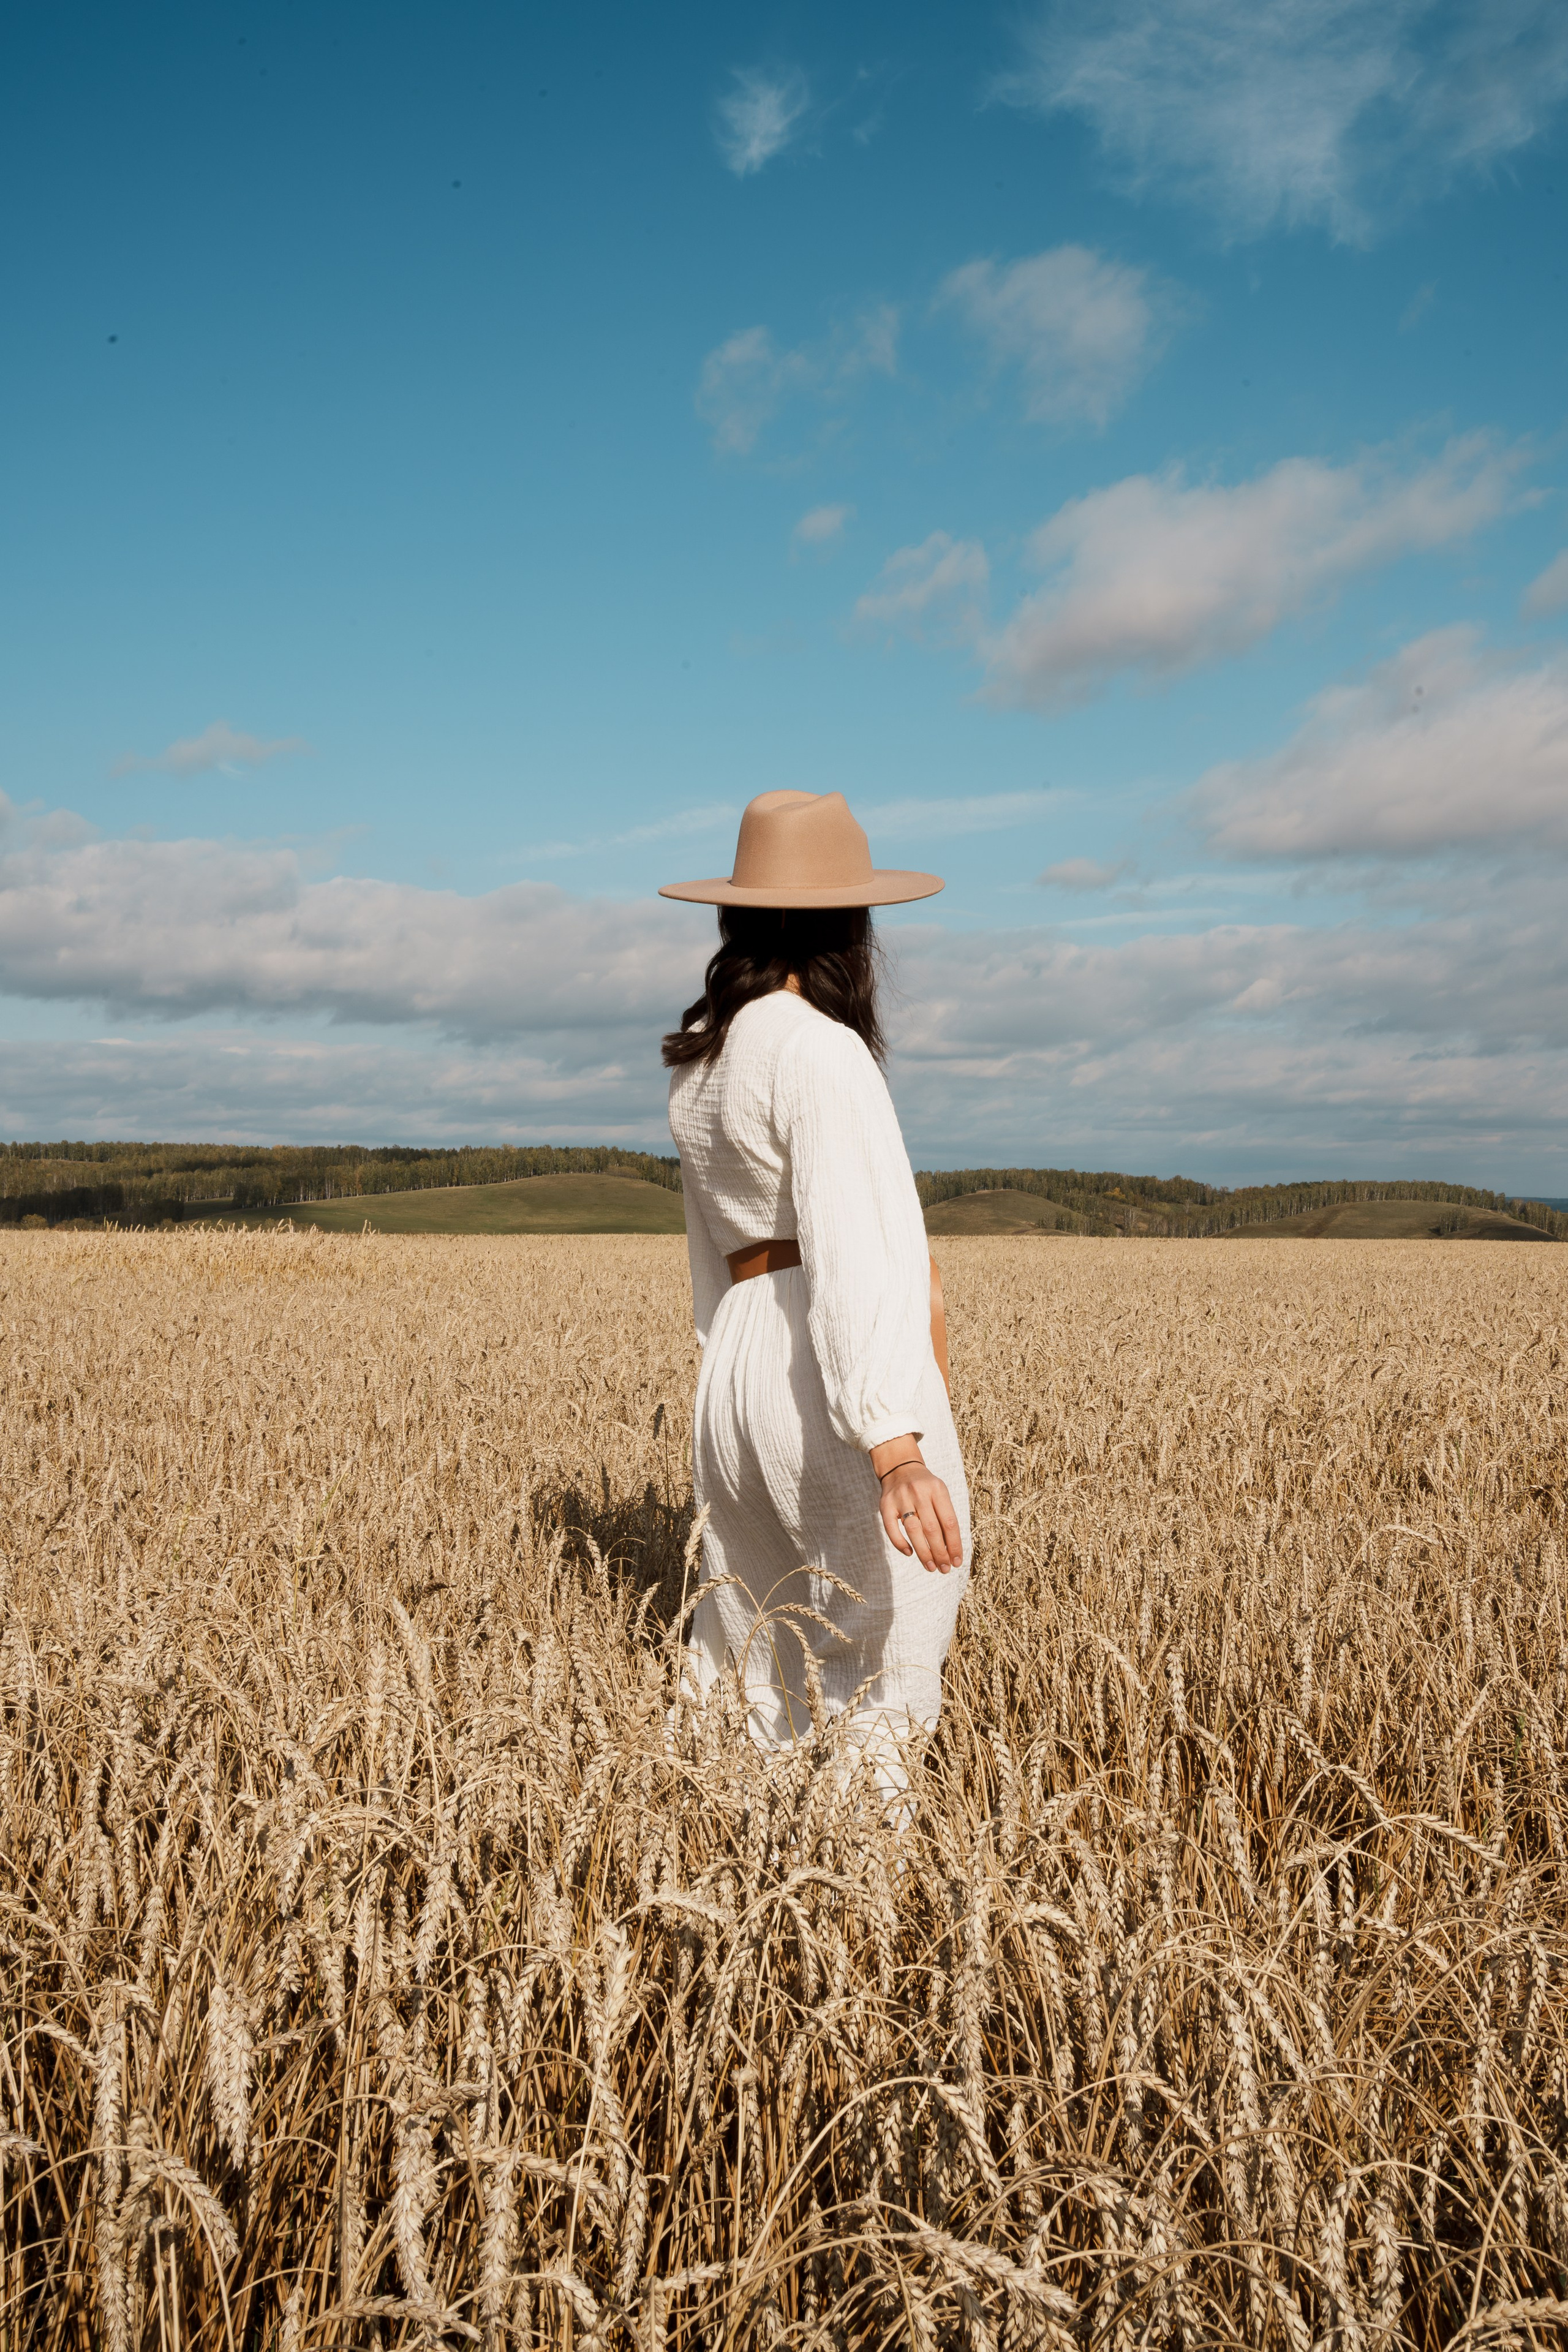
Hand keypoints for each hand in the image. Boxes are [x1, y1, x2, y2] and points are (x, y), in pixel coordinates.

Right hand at [869, 1437, 960, 1574]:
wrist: (900, 1467)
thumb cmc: (925, 1488)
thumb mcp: (939, 1494)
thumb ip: (945, 1517)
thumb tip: (950, 1551)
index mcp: (937, 1490)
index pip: (949, 1522)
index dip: (954, 1544)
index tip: (957, 1561)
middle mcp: (919, 1493)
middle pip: (932, 1529)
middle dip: (940, 1552)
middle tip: (944, 1569)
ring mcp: (901, 1498)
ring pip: (913, 1530)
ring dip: (923, 1552)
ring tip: (931, 1567)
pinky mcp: (885, 1505)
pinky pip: (891, 1528)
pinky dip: (900, 1543)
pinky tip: (909, 1553)